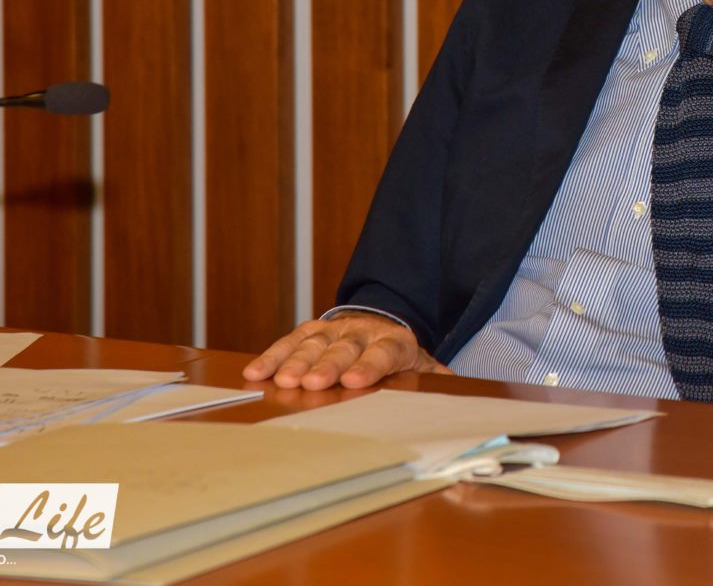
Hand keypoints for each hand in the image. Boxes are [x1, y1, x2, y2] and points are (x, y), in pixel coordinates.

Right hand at [241, 313, 453, 390]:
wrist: (378, 321)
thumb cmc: (397, 354)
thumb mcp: (420, 364)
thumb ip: (435, 378)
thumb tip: (455, 390)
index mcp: (394, 343)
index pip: (382, 354)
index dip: (367, 366)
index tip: (354, 381)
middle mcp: (361, 333)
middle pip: (343, 350)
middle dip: (326, 365)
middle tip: (311, 382)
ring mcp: (334, 330)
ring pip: (313, 344)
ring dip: (295, 361)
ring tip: (283, 379)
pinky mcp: (311, 331)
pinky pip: (290, 342)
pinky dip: (272, 355)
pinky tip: (257, 371)